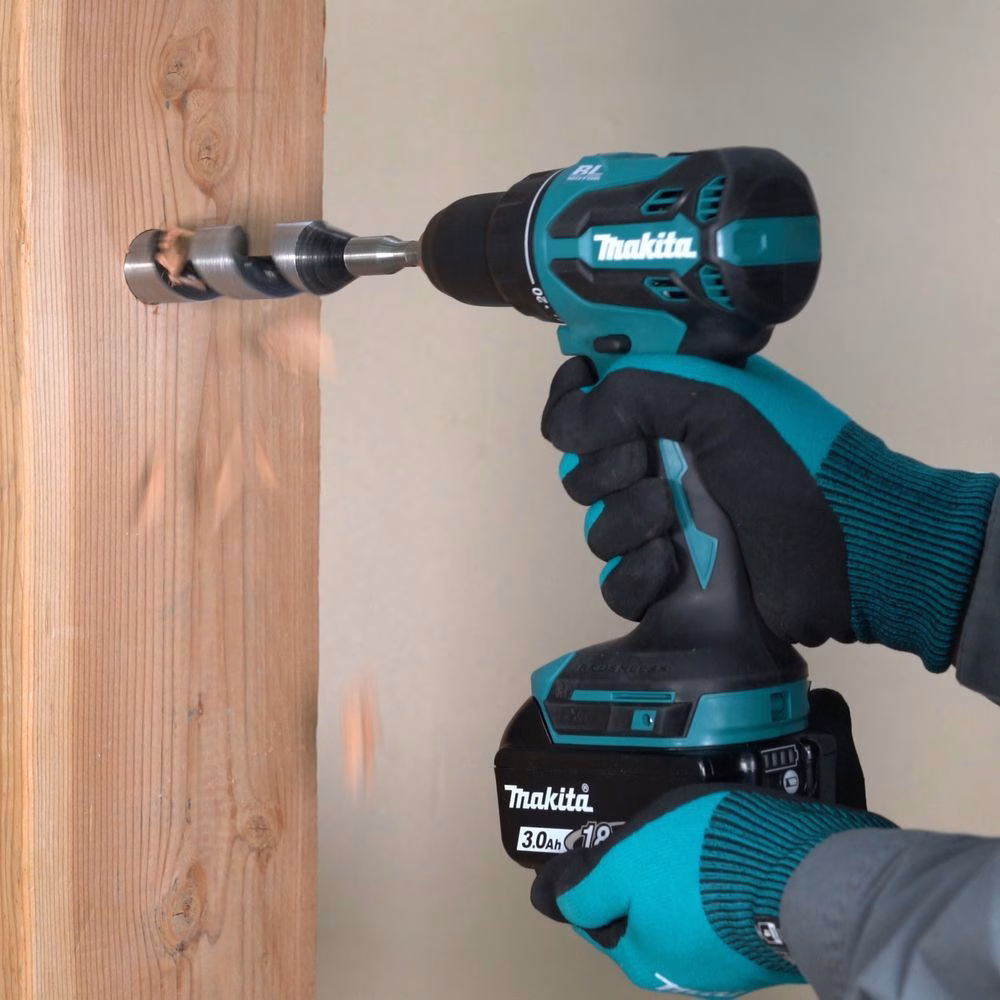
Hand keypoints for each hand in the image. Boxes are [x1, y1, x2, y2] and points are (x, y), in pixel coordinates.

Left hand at [531, 784, 894, 996]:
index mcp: (645, 960)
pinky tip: (728, 853)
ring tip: (692, 836)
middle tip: (650, 834)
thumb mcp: (626, 863)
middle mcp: (686, 973)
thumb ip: (587, 886)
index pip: (598, 918)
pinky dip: (720, 880)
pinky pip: (727, 905)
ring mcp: (731, 958)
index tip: (600, 846)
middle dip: (641, 876)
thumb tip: (551, 898)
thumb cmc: (702, 867)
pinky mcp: (768, 938)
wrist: (804, 874)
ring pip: (686, 909)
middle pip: (644, 915)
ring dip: (682, 877)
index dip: (593, 878)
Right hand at [542, 354, 997, 669]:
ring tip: (677, 523)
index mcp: (668, 418)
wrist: (852, 552)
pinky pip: (615, 586)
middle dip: (609, 471)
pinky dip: (638, 577)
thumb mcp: (718, 404)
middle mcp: (658, 471)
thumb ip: (632, 395)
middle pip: (580, 473)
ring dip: (630, 524)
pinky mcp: (668, 587)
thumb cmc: (794, 464)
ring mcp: (662, 532)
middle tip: (653, 468)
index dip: (572, 402)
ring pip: (596, 531)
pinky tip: (673, 568)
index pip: (588, 406)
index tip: (580, 394)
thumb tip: (567, 420)